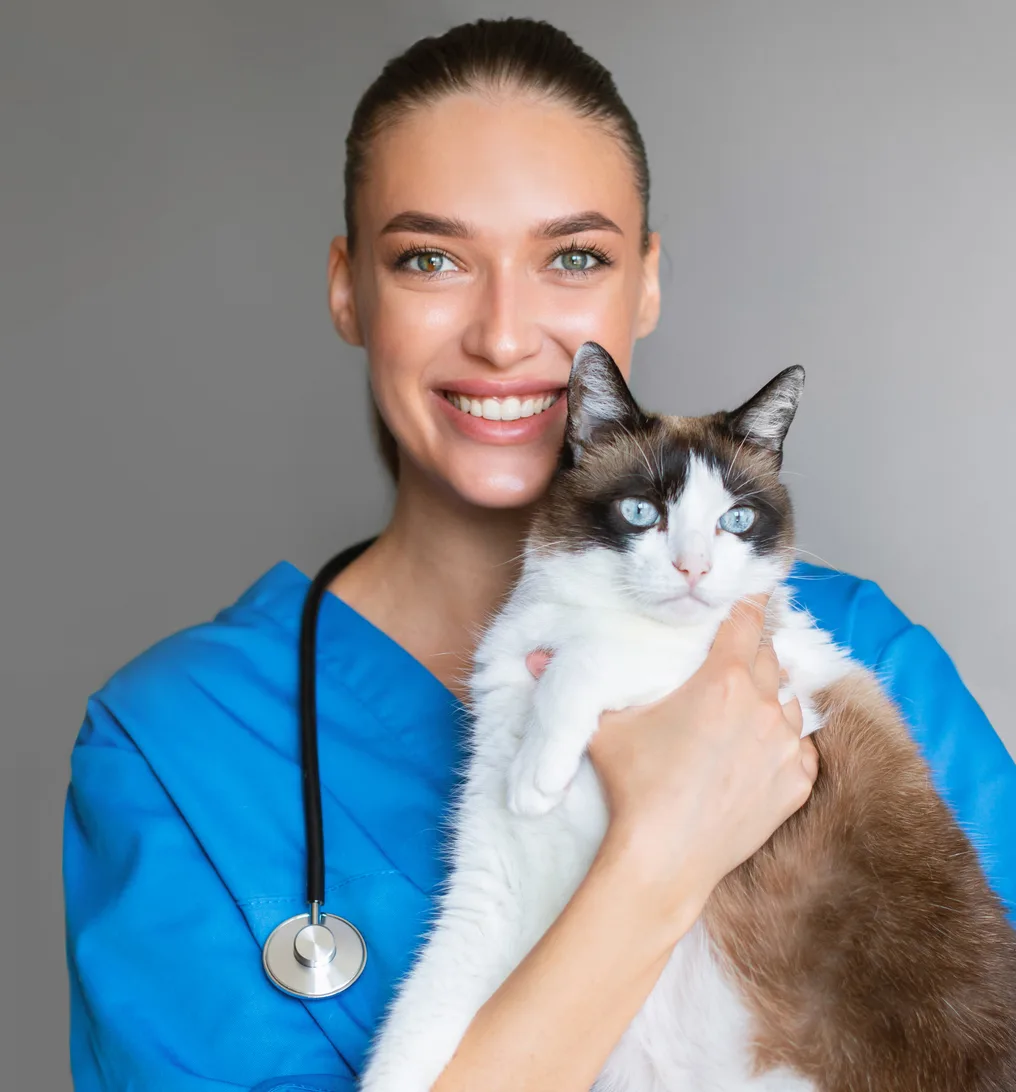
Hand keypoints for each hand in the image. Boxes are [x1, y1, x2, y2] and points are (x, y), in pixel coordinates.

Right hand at [526, 595, 817, 920]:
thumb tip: (533, 660)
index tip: (740, 608)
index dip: (743, 610)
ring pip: (789, 701)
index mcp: (722, 680)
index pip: (747, 621)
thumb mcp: (605, 729)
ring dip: (769, 698)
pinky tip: (754, 752)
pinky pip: (801, 746)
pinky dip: (783, 743)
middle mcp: (762, 706)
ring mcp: (785, 746)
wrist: (663, 860)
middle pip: (771, 658)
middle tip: (728, 665)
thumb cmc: (634, 786)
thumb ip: (584, 687)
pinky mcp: (797, 783)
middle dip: (751, 655)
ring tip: (738, 713)